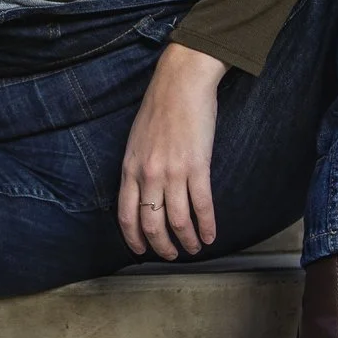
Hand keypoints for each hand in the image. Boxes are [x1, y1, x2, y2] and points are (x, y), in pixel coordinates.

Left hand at [120, 41, 225, 259]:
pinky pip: (202, 205)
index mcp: (130, 168)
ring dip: (187, 240)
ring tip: (194, 248)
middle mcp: (148, 174)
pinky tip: (211, 235)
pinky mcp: (198, 166)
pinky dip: (207, 225)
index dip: (134, 238)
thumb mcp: (136, 140)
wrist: (181, 82)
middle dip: (162, 246)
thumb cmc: (160, 107)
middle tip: (172, 254)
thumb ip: (137, 168)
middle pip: (152, 223)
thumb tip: (142, 192)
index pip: (126, 215)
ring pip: (178, 220)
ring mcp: (173, 172)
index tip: (141, 250)